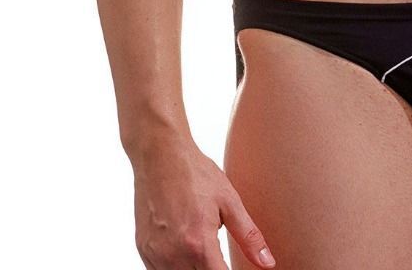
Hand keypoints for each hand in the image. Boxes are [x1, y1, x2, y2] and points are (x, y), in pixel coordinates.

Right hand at [131, 138, 275, 268]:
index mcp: (199, 245)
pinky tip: (184, 248)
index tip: (234, 267)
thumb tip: (268, 263)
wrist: (160, 154)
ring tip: (200, 244)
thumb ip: (249, 237)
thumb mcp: (230, 201)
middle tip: (219, 254)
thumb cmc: (196, 174)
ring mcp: (154, 255)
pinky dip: (176, 266)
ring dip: (194, 269)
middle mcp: (174, 256)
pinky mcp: (143, 250)